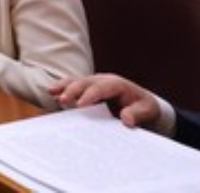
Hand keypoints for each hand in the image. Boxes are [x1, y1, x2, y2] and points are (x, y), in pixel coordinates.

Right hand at [50, 74, 164, 128]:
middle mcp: (102, 80)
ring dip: (64, 87)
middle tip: (63, 100)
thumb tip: (126, 120)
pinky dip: (63, 89)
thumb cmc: (144, 106)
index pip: (102, 87)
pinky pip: (73, 87)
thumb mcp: (147, 111)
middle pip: (85, 82)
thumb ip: (137, 114)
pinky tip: (53, 95)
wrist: (142, 103)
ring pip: (76, 81)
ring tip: (52, 92)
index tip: (80, 105)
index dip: (91, 95)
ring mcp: (93, 84)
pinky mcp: (87, 90)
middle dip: (73, 90)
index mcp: (117, 84)